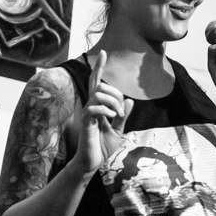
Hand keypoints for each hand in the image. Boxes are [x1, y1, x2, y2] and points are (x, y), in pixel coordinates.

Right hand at [74, 50, 133, 173]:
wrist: (92, 162)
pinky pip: (94, 107)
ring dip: (113, 102)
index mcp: (98, 107)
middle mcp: (91, 106)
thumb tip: (129, 101)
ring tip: (117, 116)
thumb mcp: (118, 131)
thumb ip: (123, 116)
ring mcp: (87, 113)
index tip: (105, 52)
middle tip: (122, 112)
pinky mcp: (85, 122)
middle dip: (116, 94)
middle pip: (101, 86)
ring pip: (99, 93)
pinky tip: (111, 118)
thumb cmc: (102, 148)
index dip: (100, 67)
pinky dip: (106, 110)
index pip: (97, 82)